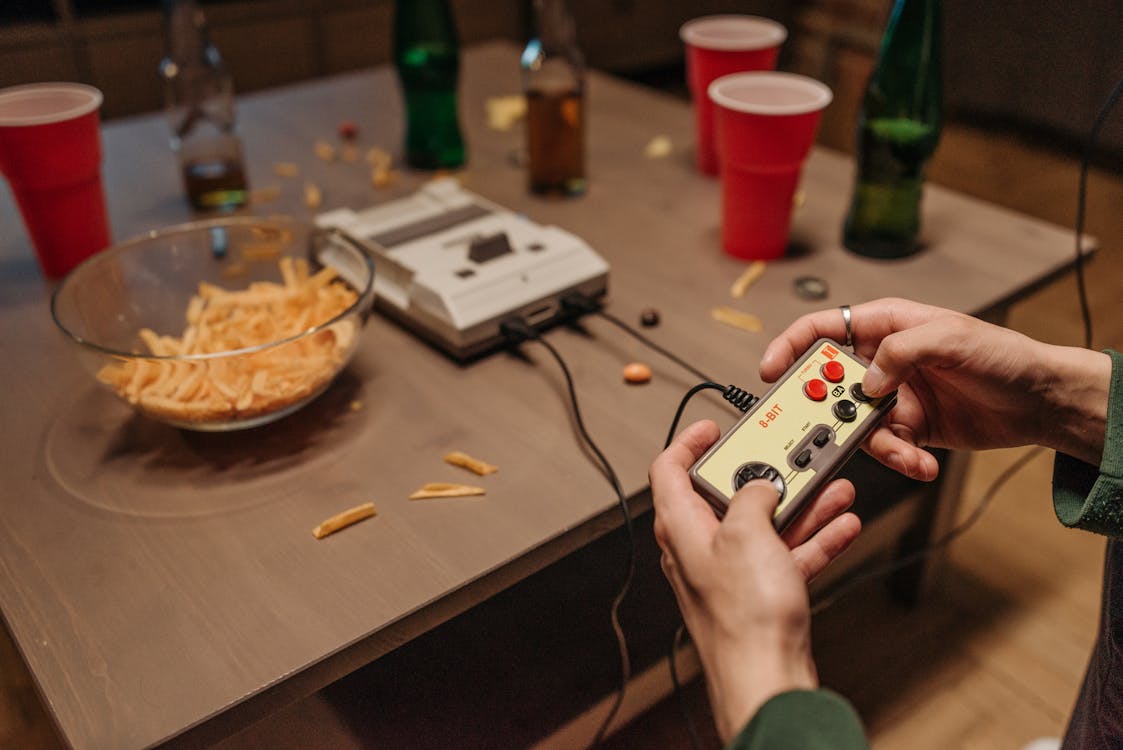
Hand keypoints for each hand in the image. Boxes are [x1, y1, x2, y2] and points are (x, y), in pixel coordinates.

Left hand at [650, 419, 860, 741]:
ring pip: (765, 524)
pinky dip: (813, 539)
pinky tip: (841, 525)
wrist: (766, 679)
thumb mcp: (746, 532)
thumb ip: (751, 496)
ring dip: (800, 503)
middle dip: (766, 473)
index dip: (688, 442)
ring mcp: (731, 573)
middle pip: (728, 494)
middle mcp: (700, 548)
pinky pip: (787, 555)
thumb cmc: (742, 616)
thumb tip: (761, 485)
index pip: (669, 470)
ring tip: (832, 485)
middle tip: (792, 456)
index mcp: (681, 527)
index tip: (712, 427)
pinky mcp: (760, 595)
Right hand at [760, 298, 1110, 477]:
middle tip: (833, 427)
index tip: (771, 371)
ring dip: (877, 444)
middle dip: (827, 409)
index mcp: (884, 326)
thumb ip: (900, 351)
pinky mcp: (907, 428)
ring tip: (908, 452)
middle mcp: (882, 361)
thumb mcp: (951, 338)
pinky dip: (900, 458)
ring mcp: (892, 396)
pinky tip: (922, 462)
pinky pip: (885, 447)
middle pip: (829, 383)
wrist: (1041, 401)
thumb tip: (864, 381)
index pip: (822, 330)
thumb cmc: (1003, 356)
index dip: (790, 348)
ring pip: (855, 424)